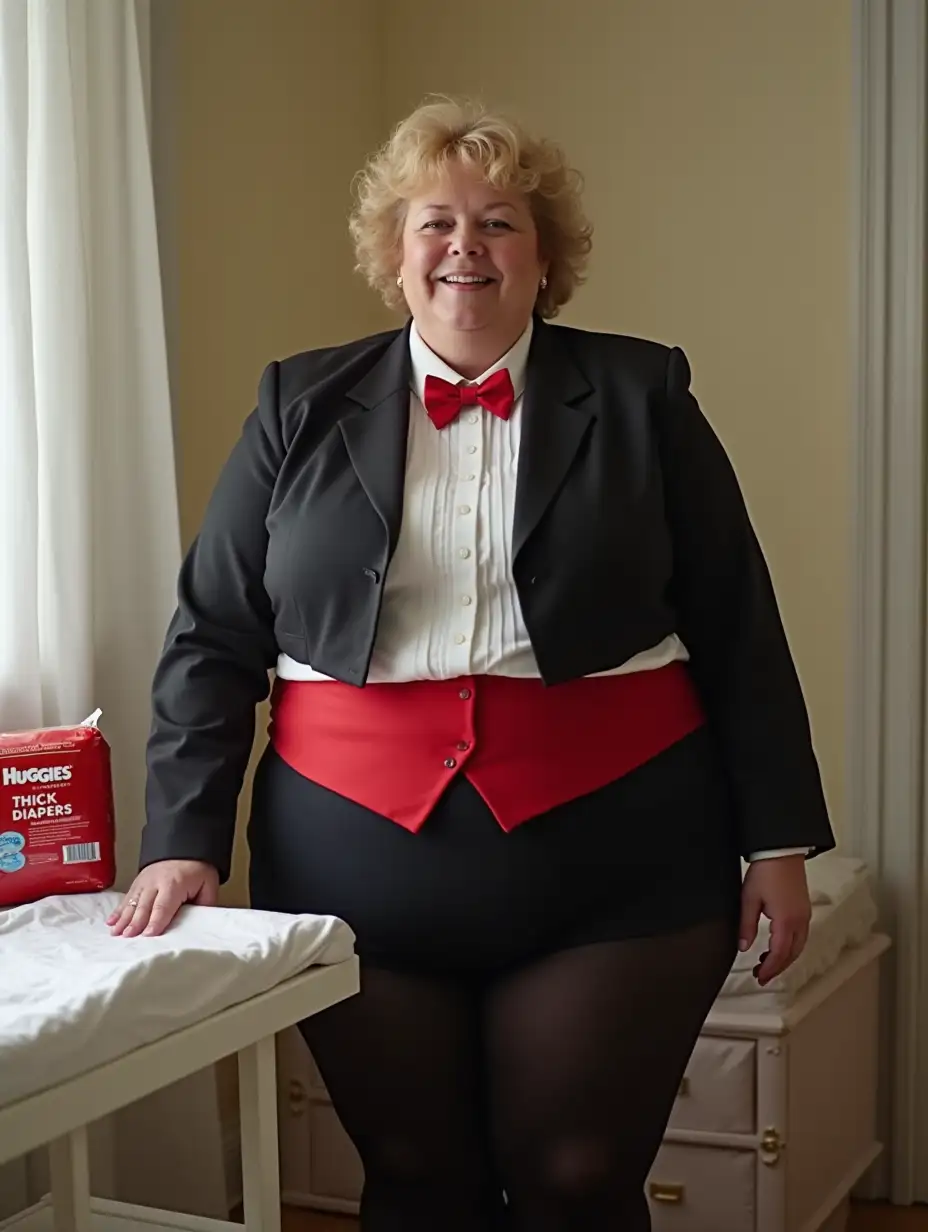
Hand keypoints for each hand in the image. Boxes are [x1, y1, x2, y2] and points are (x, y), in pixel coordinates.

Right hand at [107, 859, 219, 937]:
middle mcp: (156, 882)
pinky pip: (126, 897)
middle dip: (136, 922)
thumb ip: (205, 903)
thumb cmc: (197, 869)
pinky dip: (118, 910)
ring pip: (132, 902)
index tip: (149, 934)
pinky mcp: (137, 882)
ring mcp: (144, 882)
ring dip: (124, 918)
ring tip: (116, 932)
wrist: (186, 846)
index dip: (156, 920)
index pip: (164, 905)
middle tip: (128, 936)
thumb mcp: (208, 884)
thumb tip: (201, 922)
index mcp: (175, 883)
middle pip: (145, 905)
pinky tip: (111, 921)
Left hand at [738, 855, 810, 986]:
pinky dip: (790, 946)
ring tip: (767, 963)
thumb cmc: (765, 871)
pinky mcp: (804, 908)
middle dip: (777, 968)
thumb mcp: (749, 899)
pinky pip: (800, 935)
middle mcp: (800, 921)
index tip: (759, 977)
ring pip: (798, 946)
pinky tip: (777, 945)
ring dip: (784, 958)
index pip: (779, 954)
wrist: (781, 850)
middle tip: (762, 975)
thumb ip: (746, 925)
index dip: (770, 969)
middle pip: (792, 954)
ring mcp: (805, 914)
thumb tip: (743, 947)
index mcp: (786, 921)